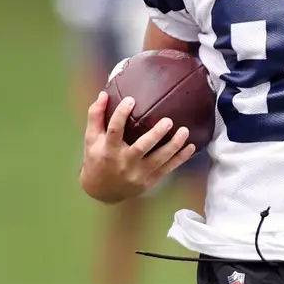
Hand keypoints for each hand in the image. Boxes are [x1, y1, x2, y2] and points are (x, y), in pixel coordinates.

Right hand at [79, 92, 194, 202]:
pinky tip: (191, 147)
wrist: (102, 190)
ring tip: (185, 131)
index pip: (114, 131)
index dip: (121, 114)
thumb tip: (104, 93)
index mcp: (108, 150)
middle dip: (155, 135)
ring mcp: (138, 173)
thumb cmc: (97, 158)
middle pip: (141, 148)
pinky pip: (167, 169)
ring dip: (173, 146)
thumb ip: (96, 116)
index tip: (131, 100)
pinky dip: (180, 159)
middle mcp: (124, 163)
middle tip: (168, 121)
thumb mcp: (91, 138)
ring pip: (159, 160)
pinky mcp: (149, 180)